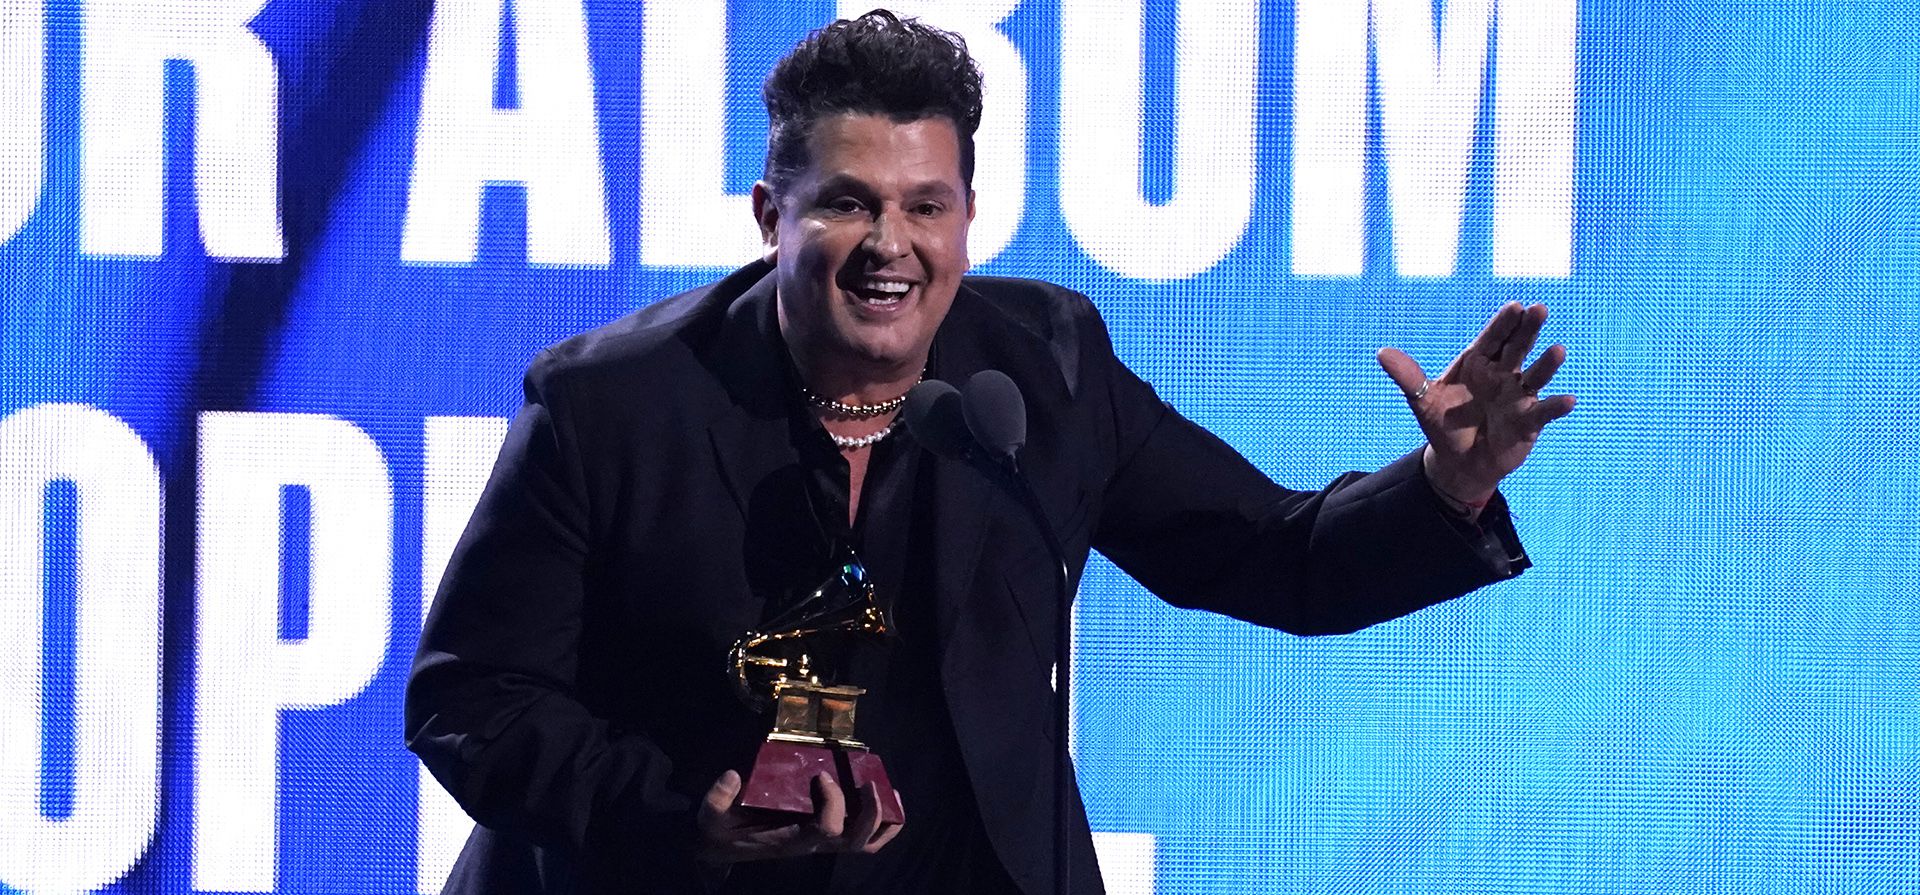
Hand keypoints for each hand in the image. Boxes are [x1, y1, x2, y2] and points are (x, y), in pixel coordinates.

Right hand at [694, 769, 902, 865]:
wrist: (722, 848)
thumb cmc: (722, 830)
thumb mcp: (711, 816)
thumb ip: (717, 798)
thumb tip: (733, 776)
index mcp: (791, 840)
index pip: (826, 829)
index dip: (833, 803)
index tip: (823, 776)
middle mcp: (813, 845)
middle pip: (855, 840)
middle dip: (870, 813)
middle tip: (869, 782)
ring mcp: (822, 844)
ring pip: (866, 844)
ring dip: (884, 820)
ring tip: (888, 790)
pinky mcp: (826, 837)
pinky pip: (864, 841)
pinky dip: (883, 825)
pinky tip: (889, 800)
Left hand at [1376, 302, 1575, 507]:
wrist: (1458, 462)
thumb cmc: (1443, 424)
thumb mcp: (1423, 401)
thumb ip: (1408, 377)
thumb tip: (1381, 353)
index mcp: (1478, 363)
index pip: (1492, 338)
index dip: (1503, 323)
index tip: (1515, 306)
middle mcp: (1503, 374)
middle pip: (1517, 348)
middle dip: (1528, 330)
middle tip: (1539, 309)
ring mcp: (1518, 396)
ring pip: (1536, 376)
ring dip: (1547, 364)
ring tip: (1557, 351)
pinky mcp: (1529, 421)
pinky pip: (1544, 412)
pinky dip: (1556, 406)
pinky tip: (1568, 400)